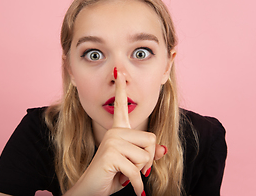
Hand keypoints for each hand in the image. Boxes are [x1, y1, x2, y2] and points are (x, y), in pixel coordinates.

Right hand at [64, 69, 165, 195]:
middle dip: (148, 161)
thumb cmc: (111, 176)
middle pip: (151, 140)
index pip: (121, 106)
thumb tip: (164, 148)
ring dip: (141, 172)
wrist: (91, 192)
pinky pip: (137, 170)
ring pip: (146, 155)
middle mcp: (114, 131)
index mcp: (118, 131)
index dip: (121, 89)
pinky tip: (130, 187)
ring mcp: (112, 141)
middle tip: (133, 170)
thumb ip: (148, 155)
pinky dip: (137, 184)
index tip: (119, 72)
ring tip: (125, 175)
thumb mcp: (134, 165)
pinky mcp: (110, 154)